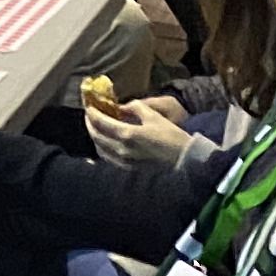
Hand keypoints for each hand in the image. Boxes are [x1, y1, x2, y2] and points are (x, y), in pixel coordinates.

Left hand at [85, 98, 200, 171]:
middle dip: (90, 123)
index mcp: (127, 134)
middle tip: (89, 114)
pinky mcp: (129, 169)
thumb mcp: (154, 116)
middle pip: (96, 136)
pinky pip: (108, 158)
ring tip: (96, 127)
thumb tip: (121, 107)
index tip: (89, 105)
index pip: (100, 122)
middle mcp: (121, 150)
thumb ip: (134, 108)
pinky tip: (105, 142)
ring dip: (95, 136)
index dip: (92, 112)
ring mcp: (124, 162)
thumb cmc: (172, 136)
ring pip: (99, 149)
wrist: (187, 159)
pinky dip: (102, 148)